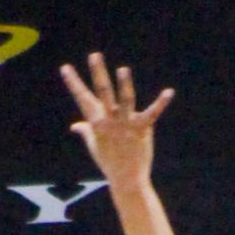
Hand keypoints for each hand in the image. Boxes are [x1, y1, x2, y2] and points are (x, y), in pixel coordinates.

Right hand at [60, 52, 172, 195]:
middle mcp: (110, 121)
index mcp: (96, 123)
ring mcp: (126, 124)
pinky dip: (160, 103)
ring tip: (123, 70)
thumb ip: (86, 131)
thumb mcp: (94, 146)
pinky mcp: (142, 129)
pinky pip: (152, 113)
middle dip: (99, 73)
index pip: (82, 98)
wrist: (126, 179)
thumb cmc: (109, 162)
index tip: (65, 67)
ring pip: (125, 100)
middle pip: (103, 92)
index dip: (73, 83)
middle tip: (95, 55)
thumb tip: (75, 126)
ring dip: (124, 84)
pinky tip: (168, 92)